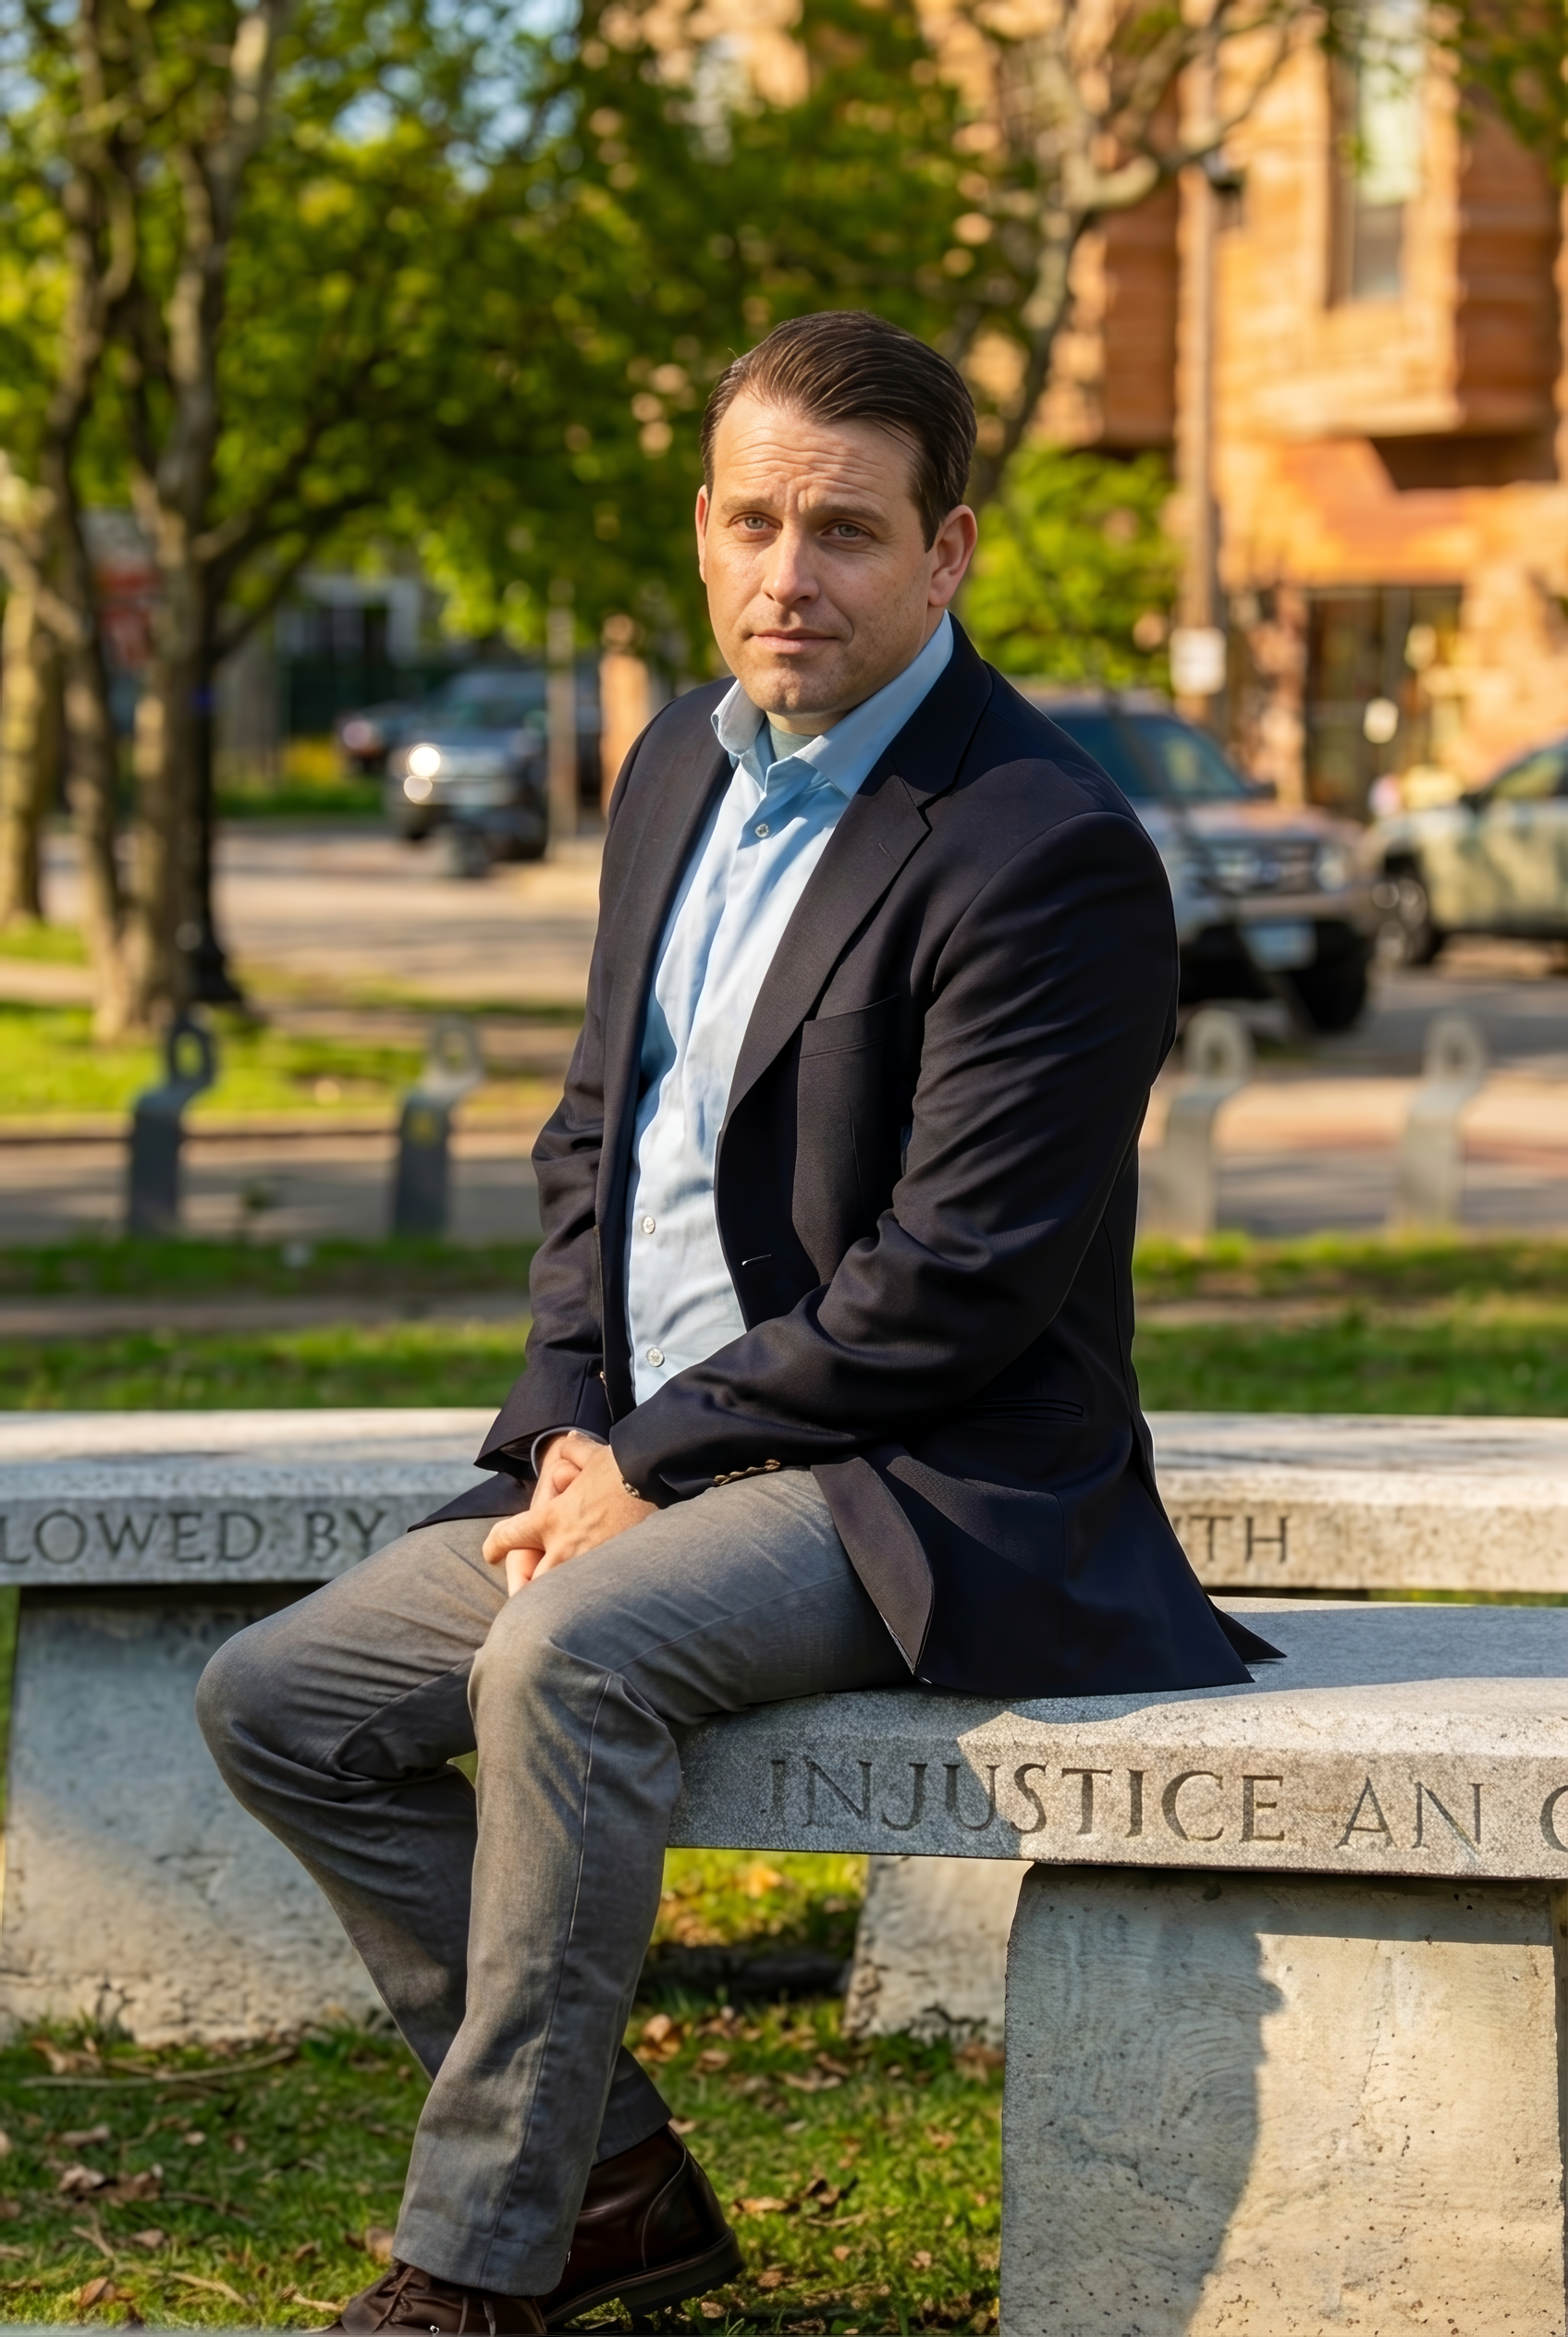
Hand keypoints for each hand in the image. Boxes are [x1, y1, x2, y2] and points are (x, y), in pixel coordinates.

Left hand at [482, 1434, 654, 1593]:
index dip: (494, 1546)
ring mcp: (589, 1564)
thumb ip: (575, 1451)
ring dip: (555, 1603)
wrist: (656, 1483)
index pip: (509, 1536)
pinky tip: (594, 1608)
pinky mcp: (616, 1575)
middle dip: (524, 1593)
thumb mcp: (594, 1456)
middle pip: (530, 1585)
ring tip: (556, 1614)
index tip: (490, 1554)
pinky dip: (590, 1602)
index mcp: (551, 1519)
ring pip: (560, 1599)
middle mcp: (564, 1547)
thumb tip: (569, 1439)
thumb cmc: (623, 1468)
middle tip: (523, 1598)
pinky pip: (594, 1598)